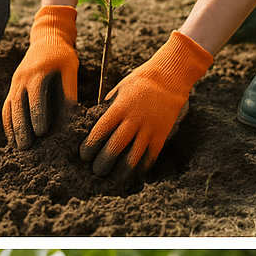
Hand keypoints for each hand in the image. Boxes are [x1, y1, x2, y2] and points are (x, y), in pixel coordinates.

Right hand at [3, 6, 78, 148]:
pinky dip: (8, 123)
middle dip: (21, 127)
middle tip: (26, 147)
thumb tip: (72, 115)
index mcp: (37, 72)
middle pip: (18, 106)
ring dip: (12, 128)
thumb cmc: (62, 55)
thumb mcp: (70, 68)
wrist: (47, 38)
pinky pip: (6, 107)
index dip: (37, 115)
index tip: (41, 132)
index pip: (35, 97)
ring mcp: (15, 83)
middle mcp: (22, 78)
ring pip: (9, 108)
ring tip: (17, 146)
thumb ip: (69, 89)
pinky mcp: (12, 87)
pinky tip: (12, 137)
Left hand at [80, 31, 211, 174]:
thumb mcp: (118, 91)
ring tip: (113, 179)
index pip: (100, 132)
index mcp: (120, 108)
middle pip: (115, 148)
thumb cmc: (139, 83)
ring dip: (121, 171)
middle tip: (96, 170)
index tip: (84, 156)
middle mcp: (135, 119)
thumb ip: (107, 110)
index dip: (90, 147)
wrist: (170, 77)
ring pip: (133, 157)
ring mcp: (150, 128)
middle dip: (103, 163)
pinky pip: (150, 156)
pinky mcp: (162, 134)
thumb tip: (93, 129)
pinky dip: (141, 167)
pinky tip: (133, 174)